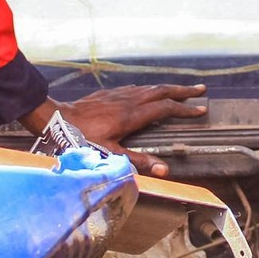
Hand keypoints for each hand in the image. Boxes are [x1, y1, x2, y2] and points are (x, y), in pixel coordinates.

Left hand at [26, 85, 208, 176]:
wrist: (57, 119)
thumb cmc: (82, 140)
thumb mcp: (110, 155)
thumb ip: (138, 162)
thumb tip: (165, 170)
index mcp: (132, 115)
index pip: (165, 108)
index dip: (184, 109)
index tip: (201, 110)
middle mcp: (129, 100)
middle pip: (161, 91)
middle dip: (183, 91)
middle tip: (201, 90)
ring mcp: (119, 94)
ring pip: (149, 87)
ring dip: (168, 88)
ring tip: (180, 90)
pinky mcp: (109, 93)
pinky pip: (136, 88)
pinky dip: (150, 89)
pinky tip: (149, 92)